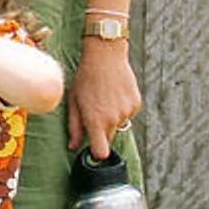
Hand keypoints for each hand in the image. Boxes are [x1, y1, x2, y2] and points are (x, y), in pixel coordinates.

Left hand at [66, 32, 139, 157]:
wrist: (105, 55)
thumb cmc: (85, 77)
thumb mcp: (74, 101)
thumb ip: (74, 127)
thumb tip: (73, 147)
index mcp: (96, 120)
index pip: (101, 152)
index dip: (97, 153)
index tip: (92, 149)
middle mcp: (114, 119)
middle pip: (109, 139)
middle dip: (101, 131)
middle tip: (93, 111)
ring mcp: (127, 112)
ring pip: (118, 124)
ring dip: (111, 117)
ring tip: (104, 97)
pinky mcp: (136, 104)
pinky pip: (127, 113)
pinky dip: (121, 108)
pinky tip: (114, 92)